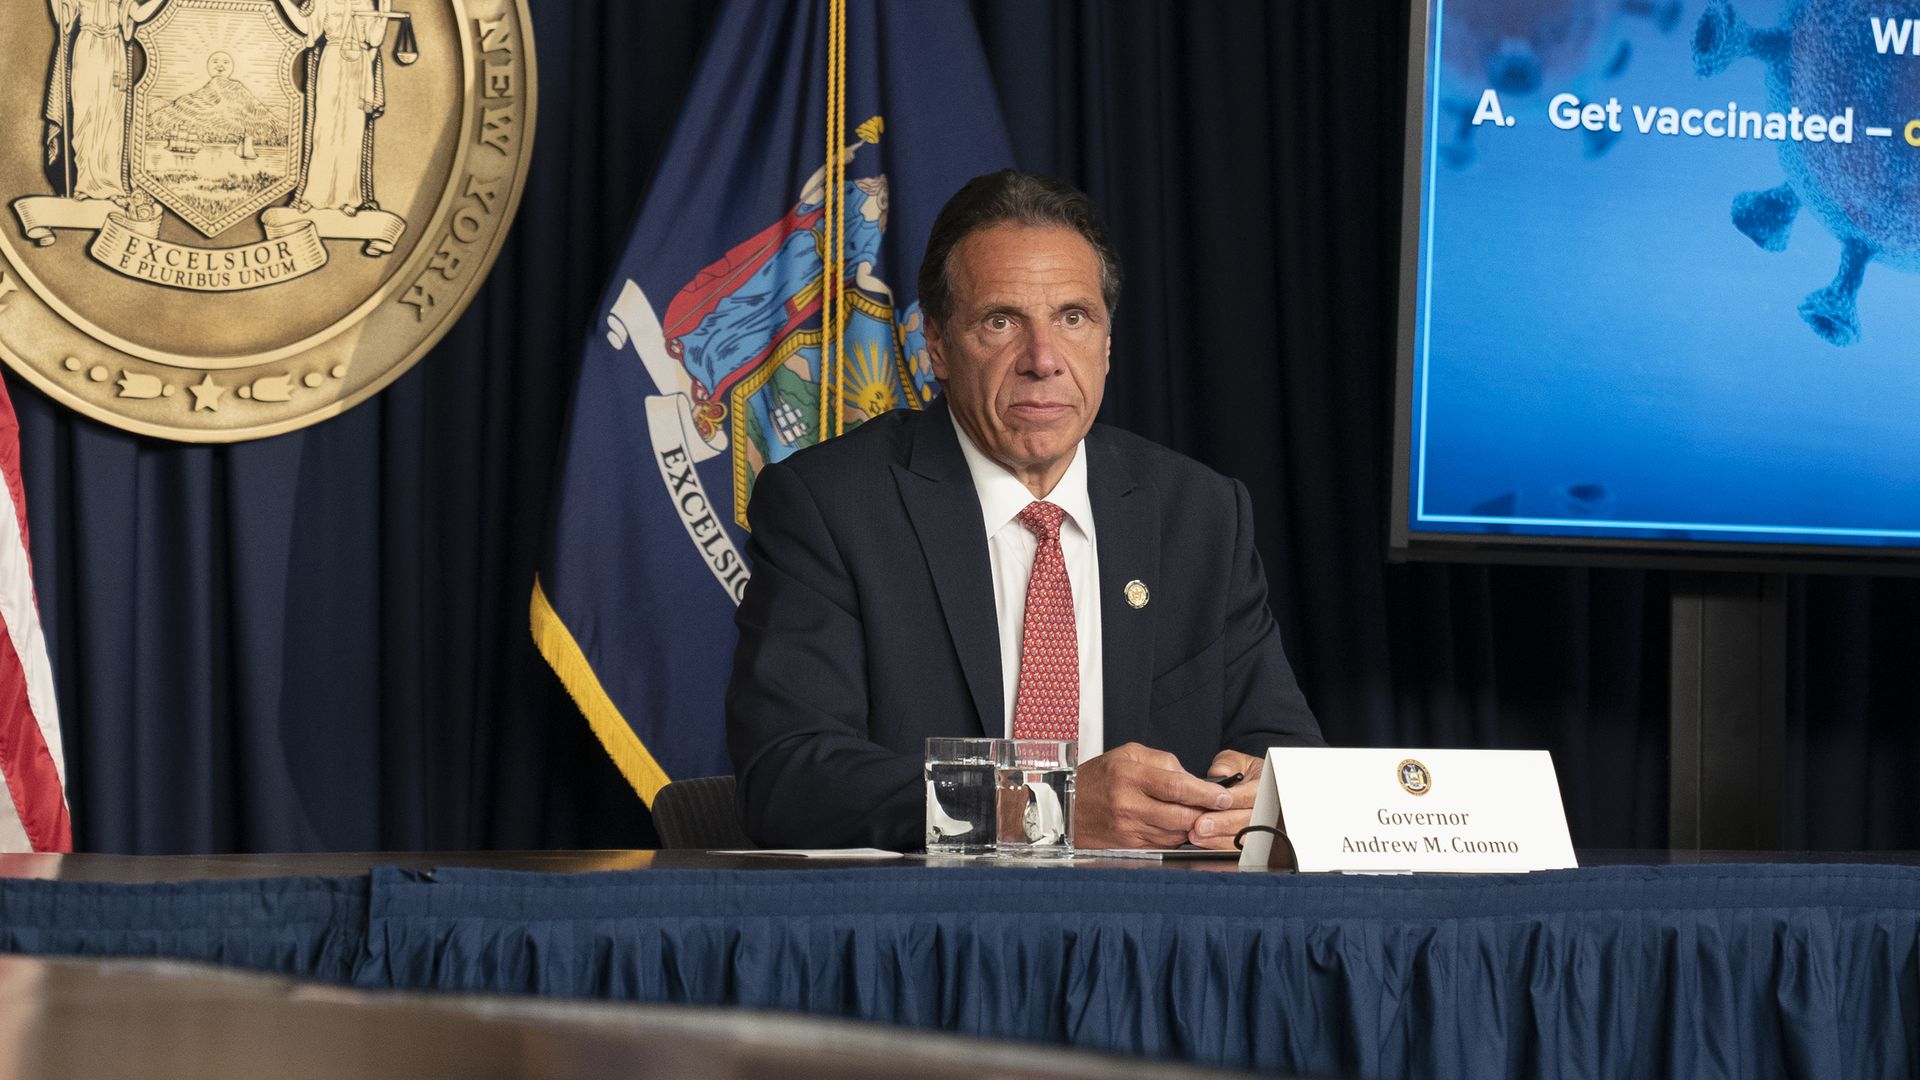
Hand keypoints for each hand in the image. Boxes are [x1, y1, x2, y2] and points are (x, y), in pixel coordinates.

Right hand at [1075, 742, 1233, 848]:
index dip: (1205, 793)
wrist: (1064, 808)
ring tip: (1199, 815)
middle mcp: (1128, 805)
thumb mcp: (1126, 754)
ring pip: (1175, 833)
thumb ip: (1162, 761)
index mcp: (1129, 776)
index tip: (1223, 796)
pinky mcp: (1129, 846)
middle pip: (1181, 815)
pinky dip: (1176, 836)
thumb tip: (1190, 777)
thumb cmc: (1096, 778)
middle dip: (1205, 812)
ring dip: (1192, 826)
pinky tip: (1178, 826)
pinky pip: (1163, 844)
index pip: (1177, 787)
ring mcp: (1128, 830)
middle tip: (1220, 808)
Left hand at [1186, 750, 1262, 848]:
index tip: (1213, 803)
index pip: (1253, 795)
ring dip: (1219, 838)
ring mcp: (1259, 825)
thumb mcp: (1233, 761)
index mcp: (1264, 785)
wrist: (1243, 784)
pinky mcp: (1248, 839)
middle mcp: (1266, 808)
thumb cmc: (1238, 772)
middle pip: (1249, 820)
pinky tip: (1202, 842)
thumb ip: (1226, 765)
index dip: (1234, 800)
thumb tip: (1220, 773)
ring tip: (1196, 835)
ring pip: (1244, 838)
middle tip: (1200, 825)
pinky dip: (1219, 846)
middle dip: (1223, 823)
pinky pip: (1237, 848)